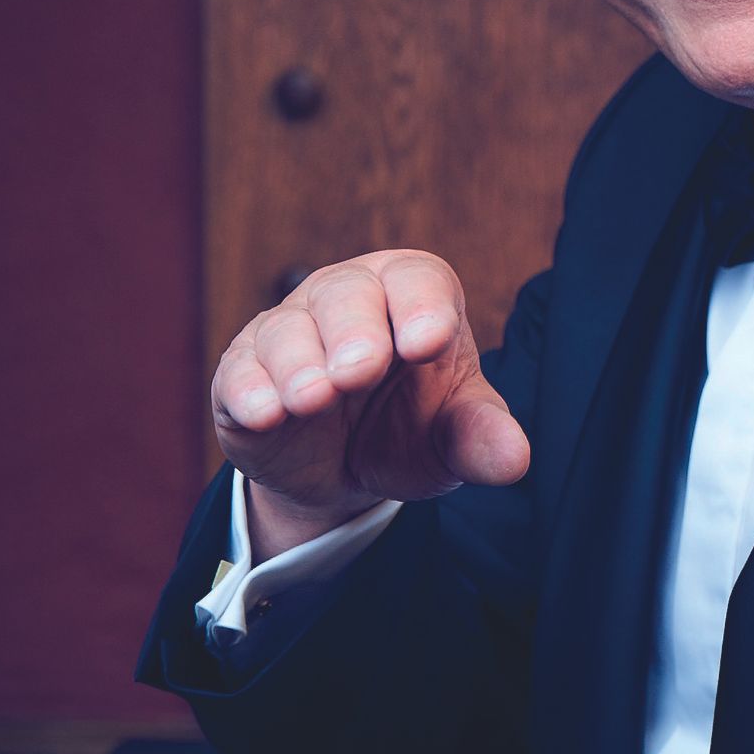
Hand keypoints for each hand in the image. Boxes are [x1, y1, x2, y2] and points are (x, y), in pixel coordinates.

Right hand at [210, 250, 529, 552]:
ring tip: (313, 399)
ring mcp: (288, 334)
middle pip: (345, 292)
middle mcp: (346, 301)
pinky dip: (249, 390)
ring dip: (298, 363)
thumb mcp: (451, 439)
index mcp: (411, 298)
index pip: (417, 280)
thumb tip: (515, 459)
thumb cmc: (409, 430)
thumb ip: (479, 440)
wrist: (344, 473)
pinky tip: (265, 414)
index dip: (421, 306)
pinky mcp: (242, 376)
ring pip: (286, 329)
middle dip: (353, 329)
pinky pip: (238, 372)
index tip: (428, 342)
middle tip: (360, 370)